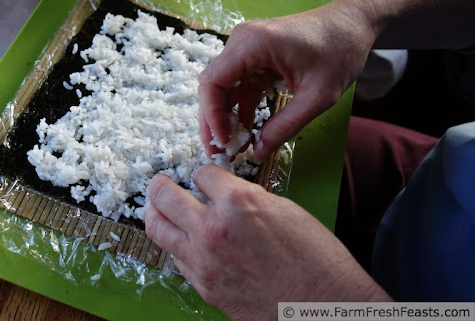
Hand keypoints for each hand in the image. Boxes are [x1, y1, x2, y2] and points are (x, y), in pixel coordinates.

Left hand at [145, 165, 389, 319]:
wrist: (324, 309)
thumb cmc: (315, 259)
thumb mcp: (283, 209)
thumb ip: (246, 197)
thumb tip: (225, 194)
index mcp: (237, 203)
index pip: (200, 174)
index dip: (205, 174)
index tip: (207, 179)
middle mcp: (212, 230)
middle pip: (162, 197)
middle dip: (161, 186)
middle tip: (161, 185)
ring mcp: (204, 262)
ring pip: (157, 229)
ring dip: (159, 215)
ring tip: (163, 211)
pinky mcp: (204, 288)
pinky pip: (177, 260)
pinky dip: (179, 247)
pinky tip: (190, 244)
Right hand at [198, 3, 374, 159]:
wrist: (353, 23)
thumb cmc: (340, 51)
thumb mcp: (317, 96)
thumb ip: (285, 126)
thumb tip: (259, 153)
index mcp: (252, 44)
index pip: (213, 82)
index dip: (212, 116)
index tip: (223, 142)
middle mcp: (242, 42)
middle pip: (213, 86)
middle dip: (213, 121)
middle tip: (219, 153)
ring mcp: (246, 48)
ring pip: (224, 88)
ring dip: (225, 117)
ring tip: (231, 148)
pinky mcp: (255, 56)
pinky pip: (239, 85)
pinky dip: (240, 108)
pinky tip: (244, 131)